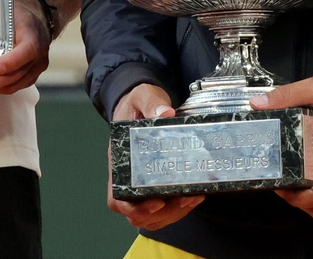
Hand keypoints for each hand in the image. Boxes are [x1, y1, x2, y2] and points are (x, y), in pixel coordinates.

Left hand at [0, 0, 51, 99]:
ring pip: (13, 85)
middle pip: (15, 75)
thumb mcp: (9, 13)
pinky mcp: (29, 79)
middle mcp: (38, 58)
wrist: (36, 22)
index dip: (10, 62)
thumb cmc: (19, 16)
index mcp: (35, 38)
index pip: (26, 52)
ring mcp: (35, 71)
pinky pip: (12, 87)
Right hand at [106, 84, 203, 230]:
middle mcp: (128, 177)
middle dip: (163, 213)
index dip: (135, 207)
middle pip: (137, 213)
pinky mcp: (155, 182)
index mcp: (119, 161)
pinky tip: (195, 196)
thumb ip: (151, 102)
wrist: (140, 102)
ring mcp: (141, 182)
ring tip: (192, 198)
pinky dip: (179, 208)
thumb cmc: (136, 102)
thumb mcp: (142, 96)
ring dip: (173, 214)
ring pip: (152, 216)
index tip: (157, 202)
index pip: (117, 197)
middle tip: (184, 199)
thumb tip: (166, 112)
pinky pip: (163, 208)